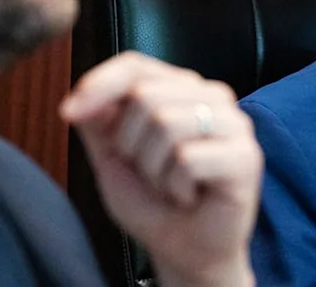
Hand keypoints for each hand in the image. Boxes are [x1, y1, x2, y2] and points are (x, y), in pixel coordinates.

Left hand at [60, 52, 261, 286]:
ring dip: (154, 169)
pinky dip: (176, 186)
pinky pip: (188, 158)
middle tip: (150, 172)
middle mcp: (211, 96)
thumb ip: (98, 119)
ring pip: (166, 124)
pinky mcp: (246, 156)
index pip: (135, 65)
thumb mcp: (112, 155)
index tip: (68, 113)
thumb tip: (80, 95)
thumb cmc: (152, 201)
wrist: (182, 250)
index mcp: (180, 87)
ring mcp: (234, 123)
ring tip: (170, 184)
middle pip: (145, 95)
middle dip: (130, 144)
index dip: (98, 84)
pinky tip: (189, 196)